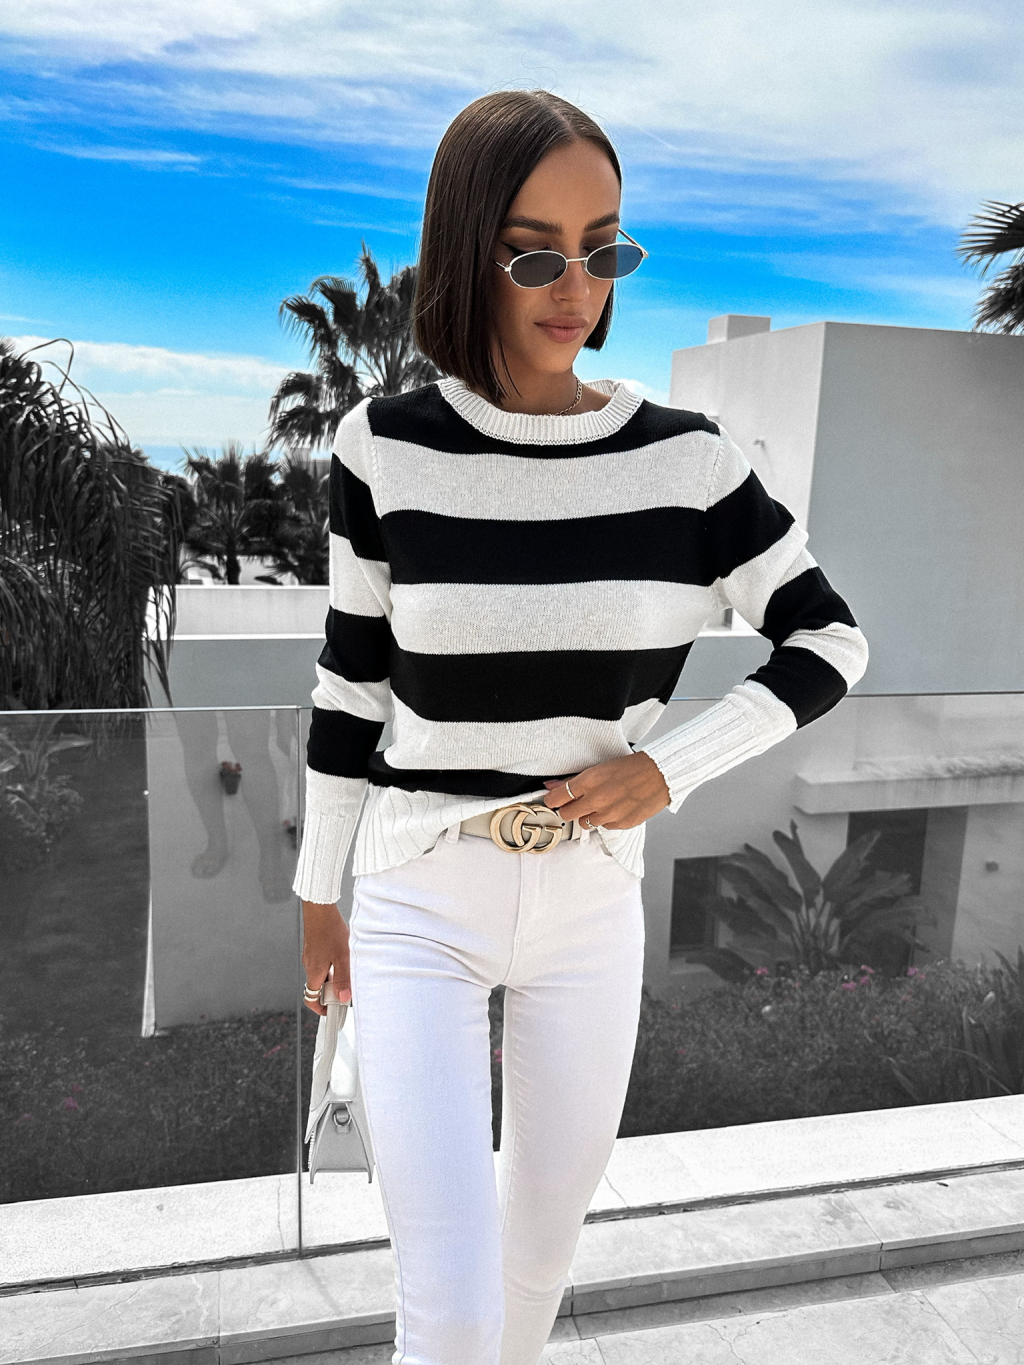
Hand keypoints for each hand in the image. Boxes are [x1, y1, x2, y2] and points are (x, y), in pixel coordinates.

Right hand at [301, 900, 351, 1015]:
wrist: (319, 909)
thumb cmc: (329, 929)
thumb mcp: (342, 956)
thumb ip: (343, 978)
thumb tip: (344, 998)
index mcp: (314, 972)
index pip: (311, 998)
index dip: (320, 1008)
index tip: (331, 1011)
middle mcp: (310, 966)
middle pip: (317, 987)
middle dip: (331, 993)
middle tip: (346, 991)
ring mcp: (311, 957)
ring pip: (321, 975)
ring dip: (333, 978)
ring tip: (348, 971)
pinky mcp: (314, 948)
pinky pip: (322, 964)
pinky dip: (331, 967)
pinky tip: (343, 958)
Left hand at [543, 751, 669, 829]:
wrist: (660, 774)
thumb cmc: (632, 767)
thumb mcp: (600, 768)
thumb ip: (574, 780)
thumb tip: (551, 786)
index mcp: (590, 781)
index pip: (558, 798)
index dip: (552, 800)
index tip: (552, 800)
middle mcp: (597, 799)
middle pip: (567, 814)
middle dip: (568, 809)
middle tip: (575, 803)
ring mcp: (609, 814)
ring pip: (585, 823)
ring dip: (588, 815)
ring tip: (601, 803)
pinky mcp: (621, 823)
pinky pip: (605, 826)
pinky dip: (607, 819)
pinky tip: (616, 807)